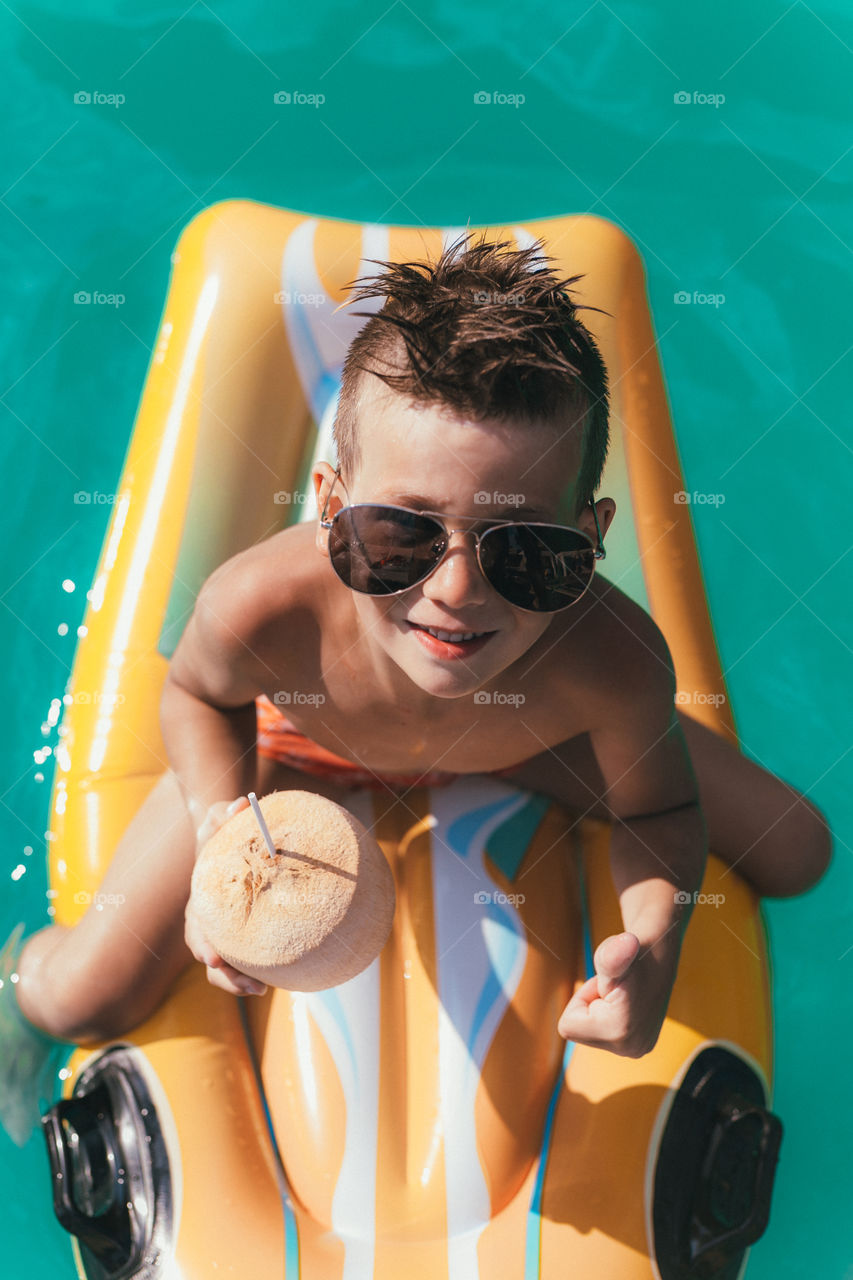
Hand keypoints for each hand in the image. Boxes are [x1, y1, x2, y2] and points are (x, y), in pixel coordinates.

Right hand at [185, 796, 267, 996]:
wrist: (224, 838)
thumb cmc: (220, 828)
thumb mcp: (218, 816)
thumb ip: (224, 811)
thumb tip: (241, 804)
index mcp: (200, 899)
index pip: (196, 926)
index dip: (203, 943)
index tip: (213, 957)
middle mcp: (207, 921)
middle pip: (208, 956)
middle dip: (225, 974)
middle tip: (248, 984)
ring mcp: (222, 931)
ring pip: (223, 966)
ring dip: (238, 982)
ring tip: (262, 989)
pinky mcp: (240, 936)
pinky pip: (243, 960)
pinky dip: (254, 973)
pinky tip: (273, 981)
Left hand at [557, 931, 668, 1057]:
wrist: (657, 956)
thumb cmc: (628, 952)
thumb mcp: (612, 952)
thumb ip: (611, 954)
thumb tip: (628, 942)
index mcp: (619, 1033)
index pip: (567, 1027)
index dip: (580, 1000)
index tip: (603, 986)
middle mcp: (631, 1049)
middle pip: (580, 1033)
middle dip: (589, 1007)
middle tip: (612, 989)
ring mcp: (637, 1050)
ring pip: (592, 1034)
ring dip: (599, 1011)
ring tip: (621, 995)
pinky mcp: (640, 1047)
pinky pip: (606, 1036)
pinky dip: (609, 1017)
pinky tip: (627, 1004)